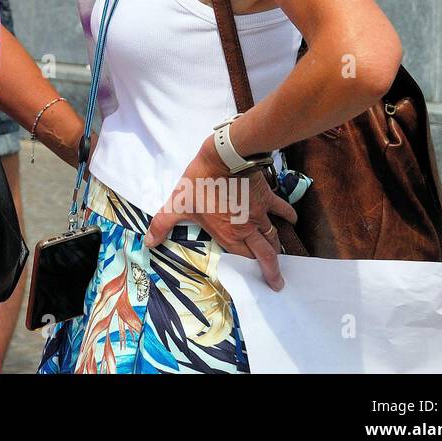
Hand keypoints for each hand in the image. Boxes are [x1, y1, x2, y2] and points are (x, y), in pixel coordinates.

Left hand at [145, 136, 297, 291]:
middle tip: (279, 283)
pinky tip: (293, 221)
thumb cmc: (200, 181)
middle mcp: (247, 229)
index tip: (260, 282)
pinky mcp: (267, 197)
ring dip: (278, 248)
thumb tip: (149, 242)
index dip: (253, 272)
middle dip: (273, 271)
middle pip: (266, 254)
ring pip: (274, 236)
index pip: (245, 259)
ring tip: (282, 257)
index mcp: (228, 234)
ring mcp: (260, 214)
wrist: (225, 156)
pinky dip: (288, 216)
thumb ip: (163, 224)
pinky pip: (282, 209)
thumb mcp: (178, 203)